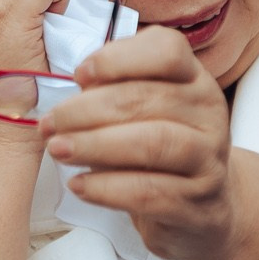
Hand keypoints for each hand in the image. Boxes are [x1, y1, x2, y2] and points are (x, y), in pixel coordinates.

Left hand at [42, 26, 240, 259]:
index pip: (168, 51)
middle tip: (50, 123)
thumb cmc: (158, 148)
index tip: (79, 74)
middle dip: (87, 110)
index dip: (119, 58)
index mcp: (193, 79)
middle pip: (146, 99)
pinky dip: (107, 188)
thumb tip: (76, 85)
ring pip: (152, 143)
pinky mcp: (196, 202)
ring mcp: (208, 159)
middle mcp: (208, 113)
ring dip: (95, 145)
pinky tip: (79, 184)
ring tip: (58, 149)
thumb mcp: (143, 110)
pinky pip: (149, 192)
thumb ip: (113, 90)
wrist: (202, 208)